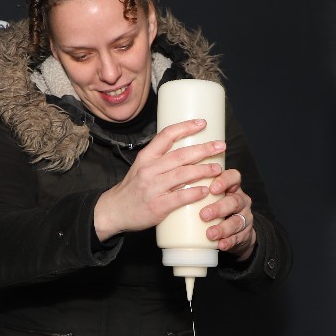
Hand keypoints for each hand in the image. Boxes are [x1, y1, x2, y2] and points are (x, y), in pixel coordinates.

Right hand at [92, 120, 225, 241]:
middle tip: (221, 145)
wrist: (114, 211)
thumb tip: (188, 151)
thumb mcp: (141, 167)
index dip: (186, 127)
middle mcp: (149, 169)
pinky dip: (194, 193)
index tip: (202, 123)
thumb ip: (161, 159)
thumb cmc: (133, 189)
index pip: (166, 135)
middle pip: (180, 155)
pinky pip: (179, 197)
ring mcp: (153, 188)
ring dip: (203, 170)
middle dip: (203, 149)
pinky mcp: (157, 206)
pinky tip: (205, 190)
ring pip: (182, 174)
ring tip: (218, 168)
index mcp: (146, 157)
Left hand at [202, 168, 256, 259]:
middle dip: (219, 208)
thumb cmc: (216, 207)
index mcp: (232, 187)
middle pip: (234, 201)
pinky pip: (238, 238)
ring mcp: (244, 218)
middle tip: (203, 215)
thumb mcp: (210, 196)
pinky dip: (228, 242)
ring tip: (210, 234)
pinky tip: (220, 245)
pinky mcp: (245, 234)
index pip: (233, 177)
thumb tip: (171, 186)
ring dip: (223, 228)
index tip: (211, 188)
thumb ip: (197, 189)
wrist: (234, 231)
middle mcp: (240, 201)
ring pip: (237, 221)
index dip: (224, 181)